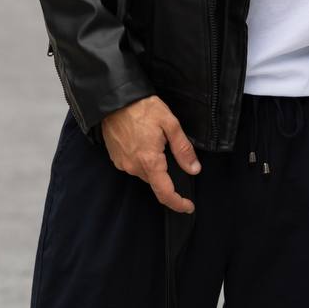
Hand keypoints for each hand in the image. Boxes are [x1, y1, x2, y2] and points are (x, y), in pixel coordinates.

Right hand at [100, 95, 201, 213]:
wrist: (114, 100)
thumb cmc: (143, 108)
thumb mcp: (170, 123)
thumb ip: (183, 148)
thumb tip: (194, 169)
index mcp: (149, 161)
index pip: (165, 192)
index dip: (178, 203)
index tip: (188, 206)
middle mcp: (134, 167)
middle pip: (155, 181)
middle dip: (166, 174)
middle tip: (171, 151)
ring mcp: (122, 163)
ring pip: (144, 173)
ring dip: (153, 165)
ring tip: (155, 142)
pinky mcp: (115, 158)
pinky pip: (133, 165)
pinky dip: (141, 159)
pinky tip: (143, 142)